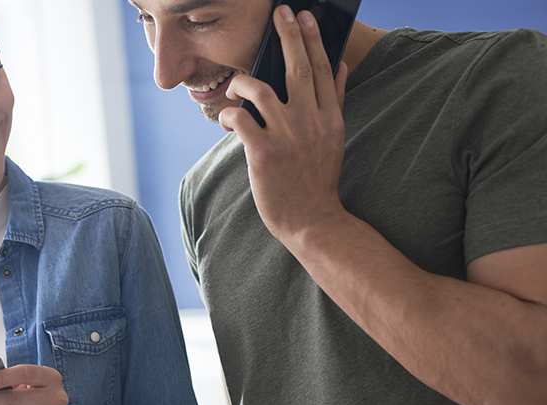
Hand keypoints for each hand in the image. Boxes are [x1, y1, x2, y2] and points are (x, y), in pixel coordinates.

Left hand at [219, 5, 349, 244]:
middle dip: (287, 36)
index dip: (311, 39)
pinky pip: (241, 119)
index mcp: (329, 117)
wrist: (312, 219)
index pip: (321, 68)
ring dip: (243, 83)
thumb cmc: (317, 180)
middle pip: (297, 68)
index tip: (303, 16)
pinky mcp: (264, 153)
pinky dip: (229, 113)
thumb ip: (335, 100)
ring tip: (235, 87)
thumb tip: (342, 65)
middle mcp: (310, 121)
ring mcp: (287, 136)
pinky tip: (227, 119)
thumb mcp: (334, 137)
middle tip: (279, 12)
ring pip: (261, 90)